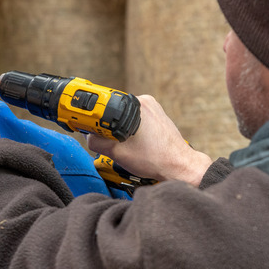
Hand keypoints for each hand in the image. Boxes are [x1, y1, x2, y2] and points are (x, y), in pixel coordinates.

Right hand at [88, 94, 212, 185]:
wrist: (179, 166)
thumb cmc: (155, 160)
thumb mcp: (117, 153)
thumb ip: (97, 141)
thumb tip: (89, 135)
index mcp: (136, 105)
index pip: (105, 105)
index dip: (95, 117)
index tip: (90, 126)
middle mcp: (145, 102)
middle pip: (114, 111)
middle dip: (109, 126)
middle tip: (112, 142)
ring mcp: (153, 108)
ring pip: (126, 116)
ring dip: (121, 129)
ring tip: (128, 145)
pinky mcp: (158, 116)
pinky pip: (137, 120)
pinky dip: (132, 130)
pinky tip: (137, 144)